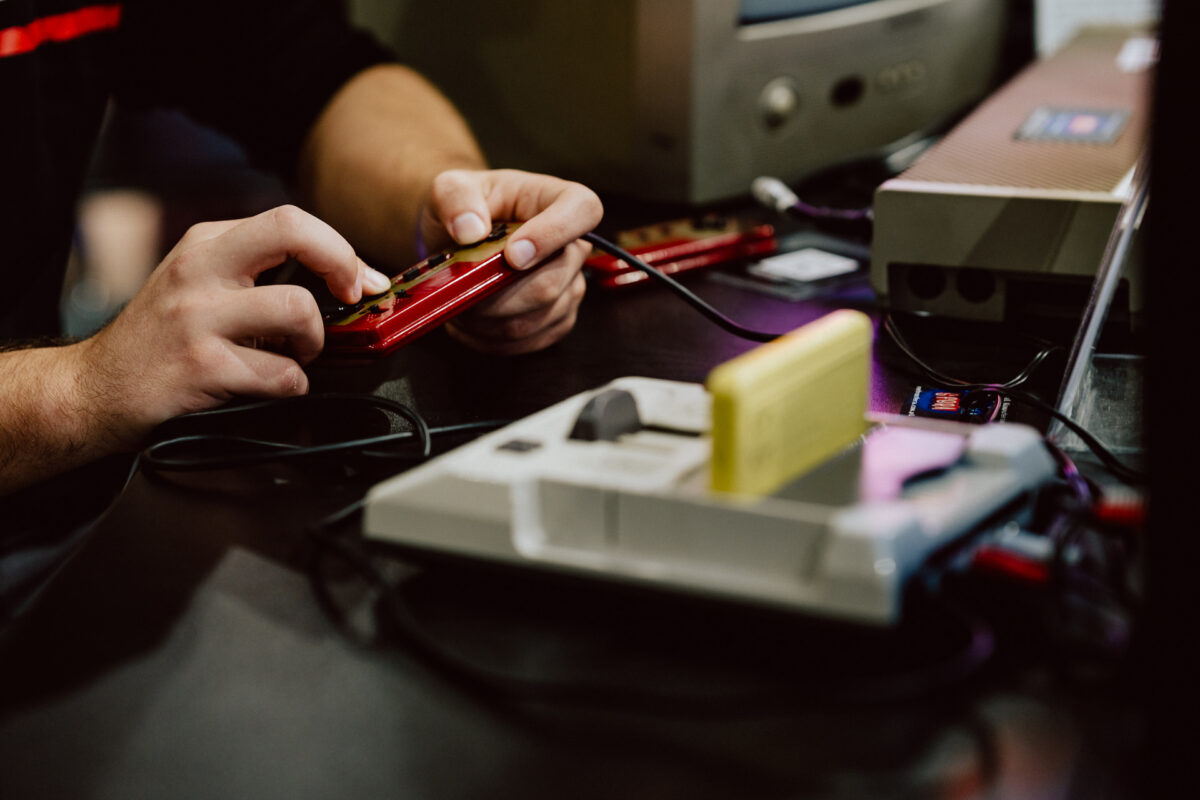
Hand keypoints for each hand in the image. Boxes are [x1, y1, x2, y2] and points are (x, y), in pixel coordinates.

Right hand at [75, 205, 390, 448]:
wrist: (95, 389)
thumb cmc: (158, 339)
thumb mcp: (197, 282)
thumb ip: (254, 271)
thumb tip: (336, 276)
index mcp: (206, 244)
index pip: (290, 220)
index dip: (339, 248)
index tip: (360, 277)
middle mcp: (200, 271)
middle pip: (294, 234)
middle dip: (342, 265)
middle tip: (348, 299)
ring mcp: (198, 318)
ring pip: (298, 310)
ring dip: (314, 342)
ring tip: (296, 355)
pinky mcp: (201, 367)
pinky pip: (282, 374)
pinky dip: (292, 385)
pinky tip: (272, 385)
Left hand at [419, 169, 602, 354]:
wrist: (459, 238)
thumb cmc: (465, 208)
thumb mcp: (449, 187)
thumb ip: (456, 198)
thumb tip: (470, 230)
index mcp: (557, 200)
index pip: (583, 210)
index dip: (552, 235)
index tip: (511, 255)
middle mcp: (572, 246)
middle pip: (551, 283)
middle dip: (498, 294)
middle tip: (462, 288)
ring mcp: (569, 286)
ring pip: (536, 318)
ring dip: (489, 319)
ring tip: (461, 302)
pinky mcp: (556, 319)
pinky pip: (529, 340)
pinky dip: (491, 338)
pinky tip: (471, 321)